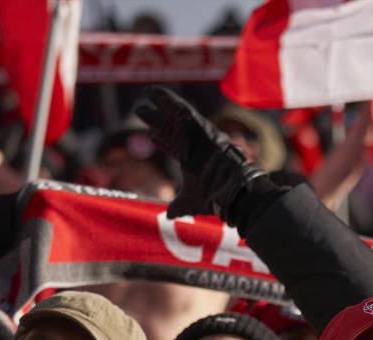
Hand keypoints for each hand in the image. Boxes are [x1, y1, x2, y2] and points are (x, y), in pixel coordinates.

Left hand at [135, 87, 265, 220]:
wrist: (230, 186)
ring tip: (146, 93)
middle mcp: (194, 142)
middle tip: (141, 111)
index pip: (174, 146)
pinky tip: (152, 92)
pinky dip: (166, 98)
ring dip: (160, 104)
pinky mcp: (197, 124)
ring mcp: (195, 132)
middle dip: (156, 120)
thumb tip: (168, 215)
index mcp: (192, 158)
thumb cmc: (214, 195)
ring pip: (174, 114)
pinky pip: (179, 107)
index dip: (162, 141)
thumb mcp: (190, 202)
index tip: (151, 135)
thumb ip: (178, 206)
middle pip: (171, 127)